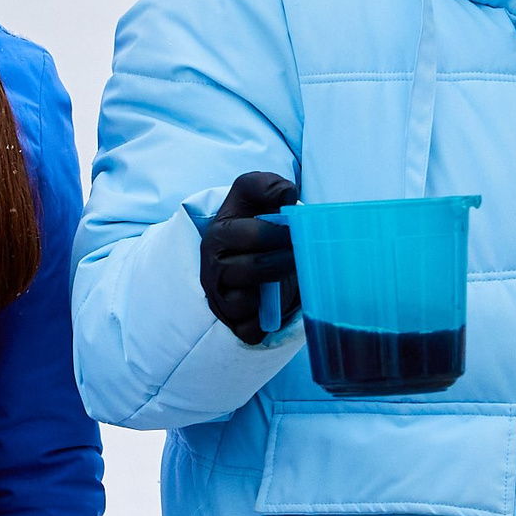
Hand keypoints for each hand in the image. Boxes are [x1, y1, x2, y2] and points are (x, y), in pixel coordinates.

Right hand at [200, 172, 299, 345]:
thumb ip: (267, 185)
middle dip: (285, 261)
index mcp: (219, 234)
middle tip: (302, 255)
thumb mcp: (254, 196)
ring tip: (288, 277)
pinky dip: (263, 322)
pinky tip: (273, 305)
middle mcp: (213, 267)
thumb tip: (286, 196)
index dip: (280, 233)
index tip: (297, 231)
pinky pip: (248, 329)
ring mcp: (220, 298)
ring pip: (246, 301)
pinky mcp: (231, 322)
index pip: (251, 234)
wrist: (242, 257)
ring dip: (274, 290)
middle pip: (253, 268)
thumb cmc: (253, 224)